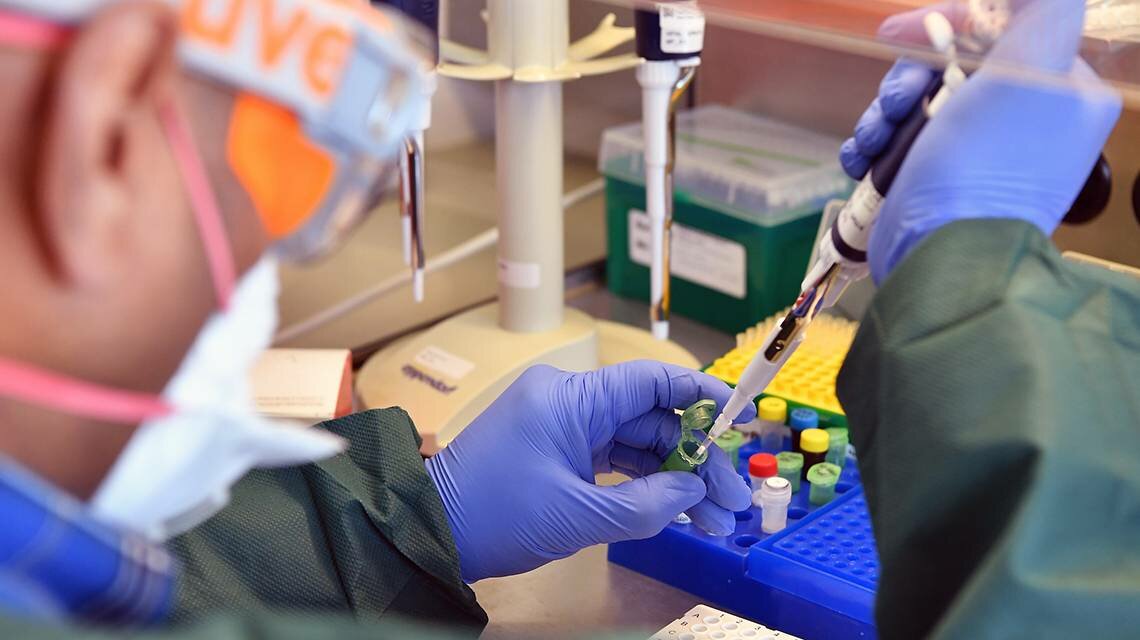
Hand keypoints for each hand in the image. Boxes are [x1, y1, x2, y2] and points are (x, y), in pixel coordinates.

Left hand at [426, 361, 754, 581]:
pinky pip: (613, 460)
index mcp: (570, 397)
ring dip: (675, 480)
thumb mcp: (576, 516)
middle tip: (734, 501)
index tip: (739, 416)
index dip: (700, 394)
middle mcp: (569, 402)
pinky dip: (644, 486)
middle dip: (696, 461)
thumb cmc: (495, 515)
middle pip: (652, 420)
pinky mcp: (558, 451)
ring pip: (637, 445)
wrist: (432, 533)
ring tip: (714, 521)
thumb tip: (694, 493)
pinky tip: (678, 513)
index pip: (650, 380)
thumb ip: (645, 506)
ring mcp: (563, 427)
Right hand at [839, 0, 1120, 283]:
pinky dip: (870, 146)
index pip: (1001, 30)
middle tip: (895, 104)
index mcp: (1061, 90)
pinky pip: (895, 144)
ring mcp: (973, 155)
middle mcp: (1022, 121)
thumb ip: (1044, 8)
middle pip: (948, 66)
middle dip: (906, 80)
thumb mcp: (1033, 66)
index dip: (946, 24)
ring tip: (875, 141)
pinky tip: (861, 159)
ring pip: (914, 104)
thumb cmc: (985, 166)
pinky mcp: (932, 182)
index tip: (897, 32)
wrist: (941, 252)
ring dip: (881, 114)